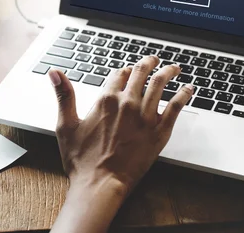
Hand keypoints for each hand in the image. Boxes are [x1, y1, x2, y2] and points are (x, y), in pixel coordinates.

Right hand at [49, 56, 193, 232]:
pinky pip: (176, 107)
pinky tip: (188, 89)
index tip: (127, 70)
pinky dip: (183, 95)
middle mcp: (127, 104)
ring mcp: (145, 117)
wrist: (100, 184)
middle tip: (153, 60)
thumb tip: (54, 72)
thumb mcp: (66, 125)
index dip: (123, 70)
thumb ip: (64, 95)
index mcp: (105, 100)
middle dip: (148, 63)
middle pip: (141, 73)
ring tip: (174, 67)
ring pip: (160, 84)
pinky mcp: (159, 132)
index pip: (118, 74)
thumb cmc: (81, 160)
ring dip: (168, 72)